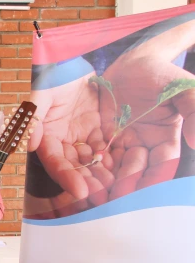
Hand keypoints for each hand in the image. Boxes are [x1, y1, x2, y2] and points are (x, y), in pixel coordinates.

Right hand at [27, 71, 113, 217]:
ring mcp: (81, 137)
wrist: (75, 61)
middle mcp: (63, 141)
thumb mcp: (41, 93)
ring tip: (117, 189)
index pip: (55, 162)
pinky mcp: (98, 130)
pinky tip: (126, 170)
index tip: (81, 191)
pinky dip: (115, 160)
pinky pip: (107, 148)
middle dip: (88, 182)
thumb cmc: (54, 75)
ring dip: (102, 176)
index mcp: (46, 137)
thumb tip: (29, 144)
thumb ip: (34, 117)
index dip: (66, 177)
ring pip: (92, 161)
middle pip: (75, 167)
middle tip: (104, 197)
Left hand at [99, 22, 194, 198]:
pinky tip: (79, 177)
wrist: (133, 60)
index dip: (149, 181)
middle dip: (121, 187)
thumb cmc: (161, 73)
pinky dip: (88, 166)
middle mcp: (143, 145)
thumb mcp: (183, 88)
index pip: (160, 166)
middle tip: (106, 202)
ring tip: (90, 195)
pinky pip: (94, 154)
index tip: (137, 195)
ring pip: (112, 167)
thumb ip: (194, 111)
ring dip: (102, 181)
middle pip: (133, 172)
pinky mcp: (102, 136)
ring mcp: (121, 142)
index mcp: (165, 139)